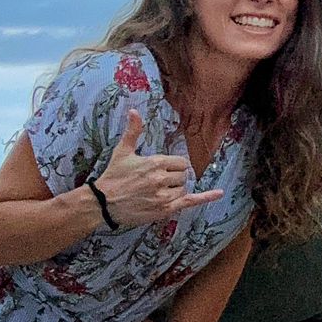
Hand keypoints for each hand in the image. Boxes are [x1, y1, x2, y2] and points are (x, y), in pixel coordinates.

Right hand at [97, 109, 223, 226]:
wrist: (102, 203)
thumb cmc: (113, 176)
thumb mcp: (123, 151)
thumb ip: (133, 131)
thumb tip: (134, 111)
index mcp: (156, 162)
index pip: (181, 162)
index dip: (175, 165)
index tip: (164, 169)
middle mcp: (162, 179)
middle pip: (184, 175)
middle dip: (175, 177)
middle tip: (158, 181)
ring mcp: (164, 196)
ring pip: (184, 188)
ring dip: (176, 189)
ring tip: (158, 191)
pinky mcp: (164, 210)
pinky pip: (190, 202)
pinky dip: (206, 198)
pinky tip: (219, 193)